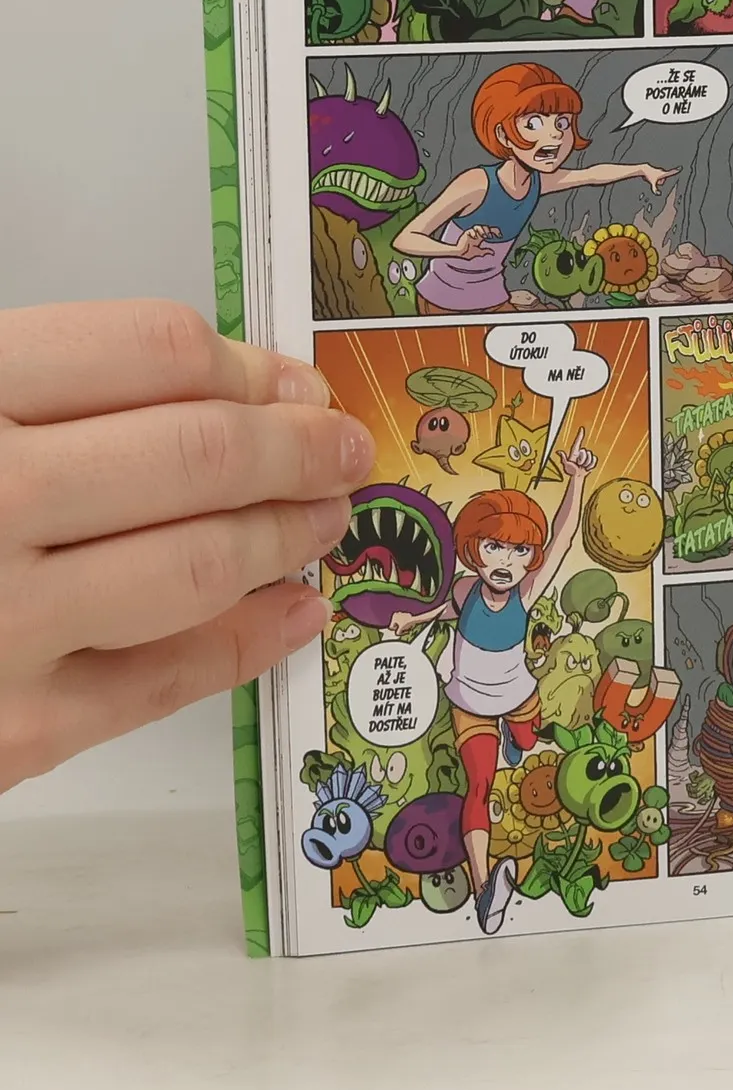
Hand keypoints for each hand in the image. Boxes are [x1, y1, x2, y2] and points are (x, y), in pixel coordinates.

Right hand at [0, 302, 370, 795]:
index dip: (242, 364)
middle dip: (295, 447)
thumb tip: (213, 383)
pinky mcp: (5, 737)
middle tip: (341, 446)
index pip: (147, 353)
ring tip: (326, 516)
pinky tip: (293, 610)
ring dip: (285, 535)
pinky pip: (159, 680)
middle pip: (195, 453)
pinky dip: (247, 642)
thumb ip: (32, 387)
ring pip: (197, 563)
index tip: (286, 378)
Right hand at [453, 224, 498, 258]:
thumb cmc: (468, 253)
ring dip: (482, 231)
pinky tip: (475, 237)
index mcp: (480, 238)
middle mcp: (477, 234)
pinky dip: (474, 233)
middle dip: (489, 230)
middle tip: (490, 236)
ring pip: (478, 227)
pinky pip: (472, 230)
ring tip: (484, 236)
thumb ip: (485, 251)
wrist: (459, 254)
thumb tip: (493, 253)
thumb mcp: (478, 252)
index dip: (495, 232)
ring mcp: (471, 233)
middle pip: (485, 227)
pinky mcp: (466, 233)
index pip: (489, 231)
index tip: (500, 236)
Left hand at [556, 432, 597, 479]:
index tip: (581, 428)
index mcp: (575, 452)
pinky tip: (587, 468)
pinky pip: (595, 459)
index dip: (579, 435)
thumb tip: (558, 452)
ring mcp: (587, 456)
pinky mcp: (592, 460)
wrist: (578, 476)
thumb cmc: (571, 471)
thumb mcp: (566, 464)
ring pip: (590, 456)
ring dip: (587, 463)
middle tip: (579, 465)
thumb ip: (564, 458)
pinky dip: (591, 465)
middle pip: (585, 452)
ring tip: (583, 467)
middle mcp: (581, 452)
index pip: (578, 441)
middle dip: (583, 460)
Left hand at [638, 164, 676, 192]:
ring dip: (657, 180)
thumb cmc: (648, 175)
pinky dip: (655, 177)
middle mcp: (662, 171)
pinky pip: (658, 176)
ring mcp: (659, 170)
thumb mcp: (652, 183)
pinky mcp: (656, 170)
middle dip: (660, 181)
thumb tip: (658, 193)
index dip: (676, 171)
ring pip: (661, 178)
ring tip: (652, 178)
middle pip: (664, 179)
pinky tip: (650, 176)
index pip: (671, 172)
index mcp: (663, 173)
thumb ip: (655, 189)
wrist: (643, 169)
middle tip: (655, 180)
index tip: (680, 168)